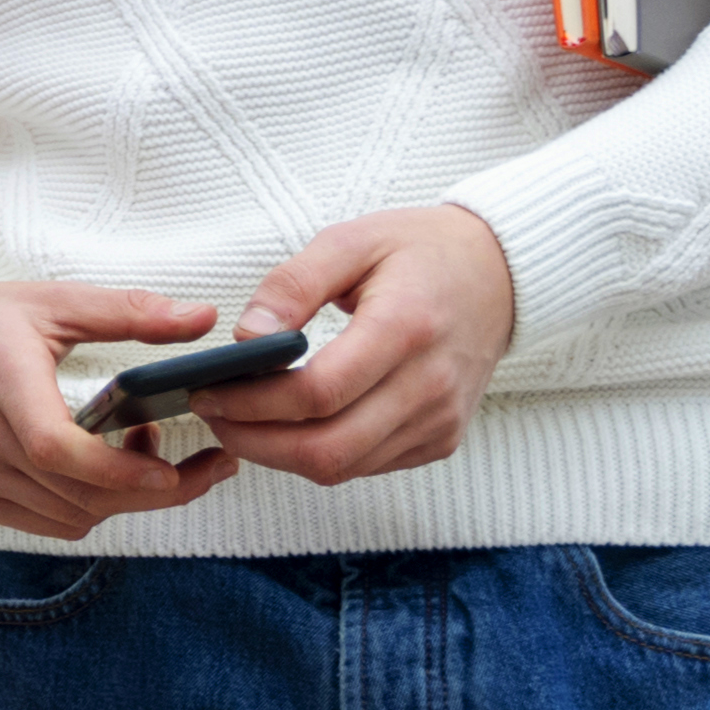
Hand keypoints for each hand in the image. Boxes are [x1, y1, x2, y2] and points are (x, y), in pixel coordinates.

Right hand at [0, 273, 239, 542]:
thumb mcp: (47, 303)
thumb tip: (200, 318)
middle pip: (76, 494)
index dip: (119, 470)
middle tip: (200, 466)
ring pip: (68, 517)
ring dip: (118, 498)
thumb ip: (127, 311)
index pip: (56, 449)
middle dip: (150, 492)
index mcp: (1, 381)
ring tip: (139, 453)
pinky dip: (83, 508)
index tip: (170, 469)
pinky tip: (97, 471)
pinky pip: (43, 524)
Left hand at [191, 204, 519, 486]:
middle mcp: (430, 385)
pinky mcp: (441, 440)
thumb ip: (292, 285)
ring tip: (241, 420)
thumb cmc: (421, 252)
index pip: (319, 393)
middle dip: (255, 442)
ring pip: (342, 467)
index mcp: (407, 328)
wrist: (500, 275)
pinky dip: (319, 454)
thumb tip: (245, 337)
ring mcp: (440, 420)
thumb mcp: (351, 241)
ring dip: (280, 454)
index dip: (252, 402)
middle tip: (214, 415)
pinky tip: (291, 425)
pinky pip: (365, 466)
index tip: (209, 389)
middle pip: (326, 449)